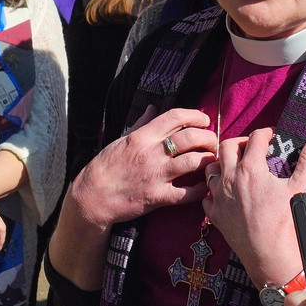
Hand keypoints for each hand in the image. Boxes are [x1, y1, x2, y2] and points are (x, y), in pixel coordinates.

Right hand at [70, 105, 217, 230]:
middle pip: (190, 137)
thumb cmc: (105, 167)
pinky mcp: (157, 197)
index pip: (175, 116)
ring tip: (211, 161)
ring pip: (192, 162)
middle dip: (207, 137)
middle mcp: (151, 153)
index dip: (195, 115)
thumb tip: (153, 108)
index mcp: (142, 136)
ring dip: (207, 160)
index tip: (204, 120)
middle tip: (212, 141)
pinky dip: (200, 190)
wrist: (92, 196)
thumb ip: (140, 124)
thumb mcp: (121, 139)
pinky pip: (186, 194)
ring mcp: (156, 175)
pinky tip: (204, 186)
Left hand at [202, 130, 305, 285]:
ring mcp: (219, 198)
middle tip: (252, 147)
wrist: (273, 258)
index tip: (272, 135)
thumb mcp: (302, 187)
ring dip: (222, 163)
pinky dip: (214, 190)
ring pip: (211, 169)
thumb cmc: (288, 223)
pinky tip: (226, 192)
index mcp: (250, 169)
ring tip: (236, 166)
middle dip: (240, 142)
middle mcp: (230, 180)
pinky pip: (207, 196)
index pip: (255, 138)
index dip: (265, 133)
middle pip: (226, 146)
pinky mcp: (215, 215)